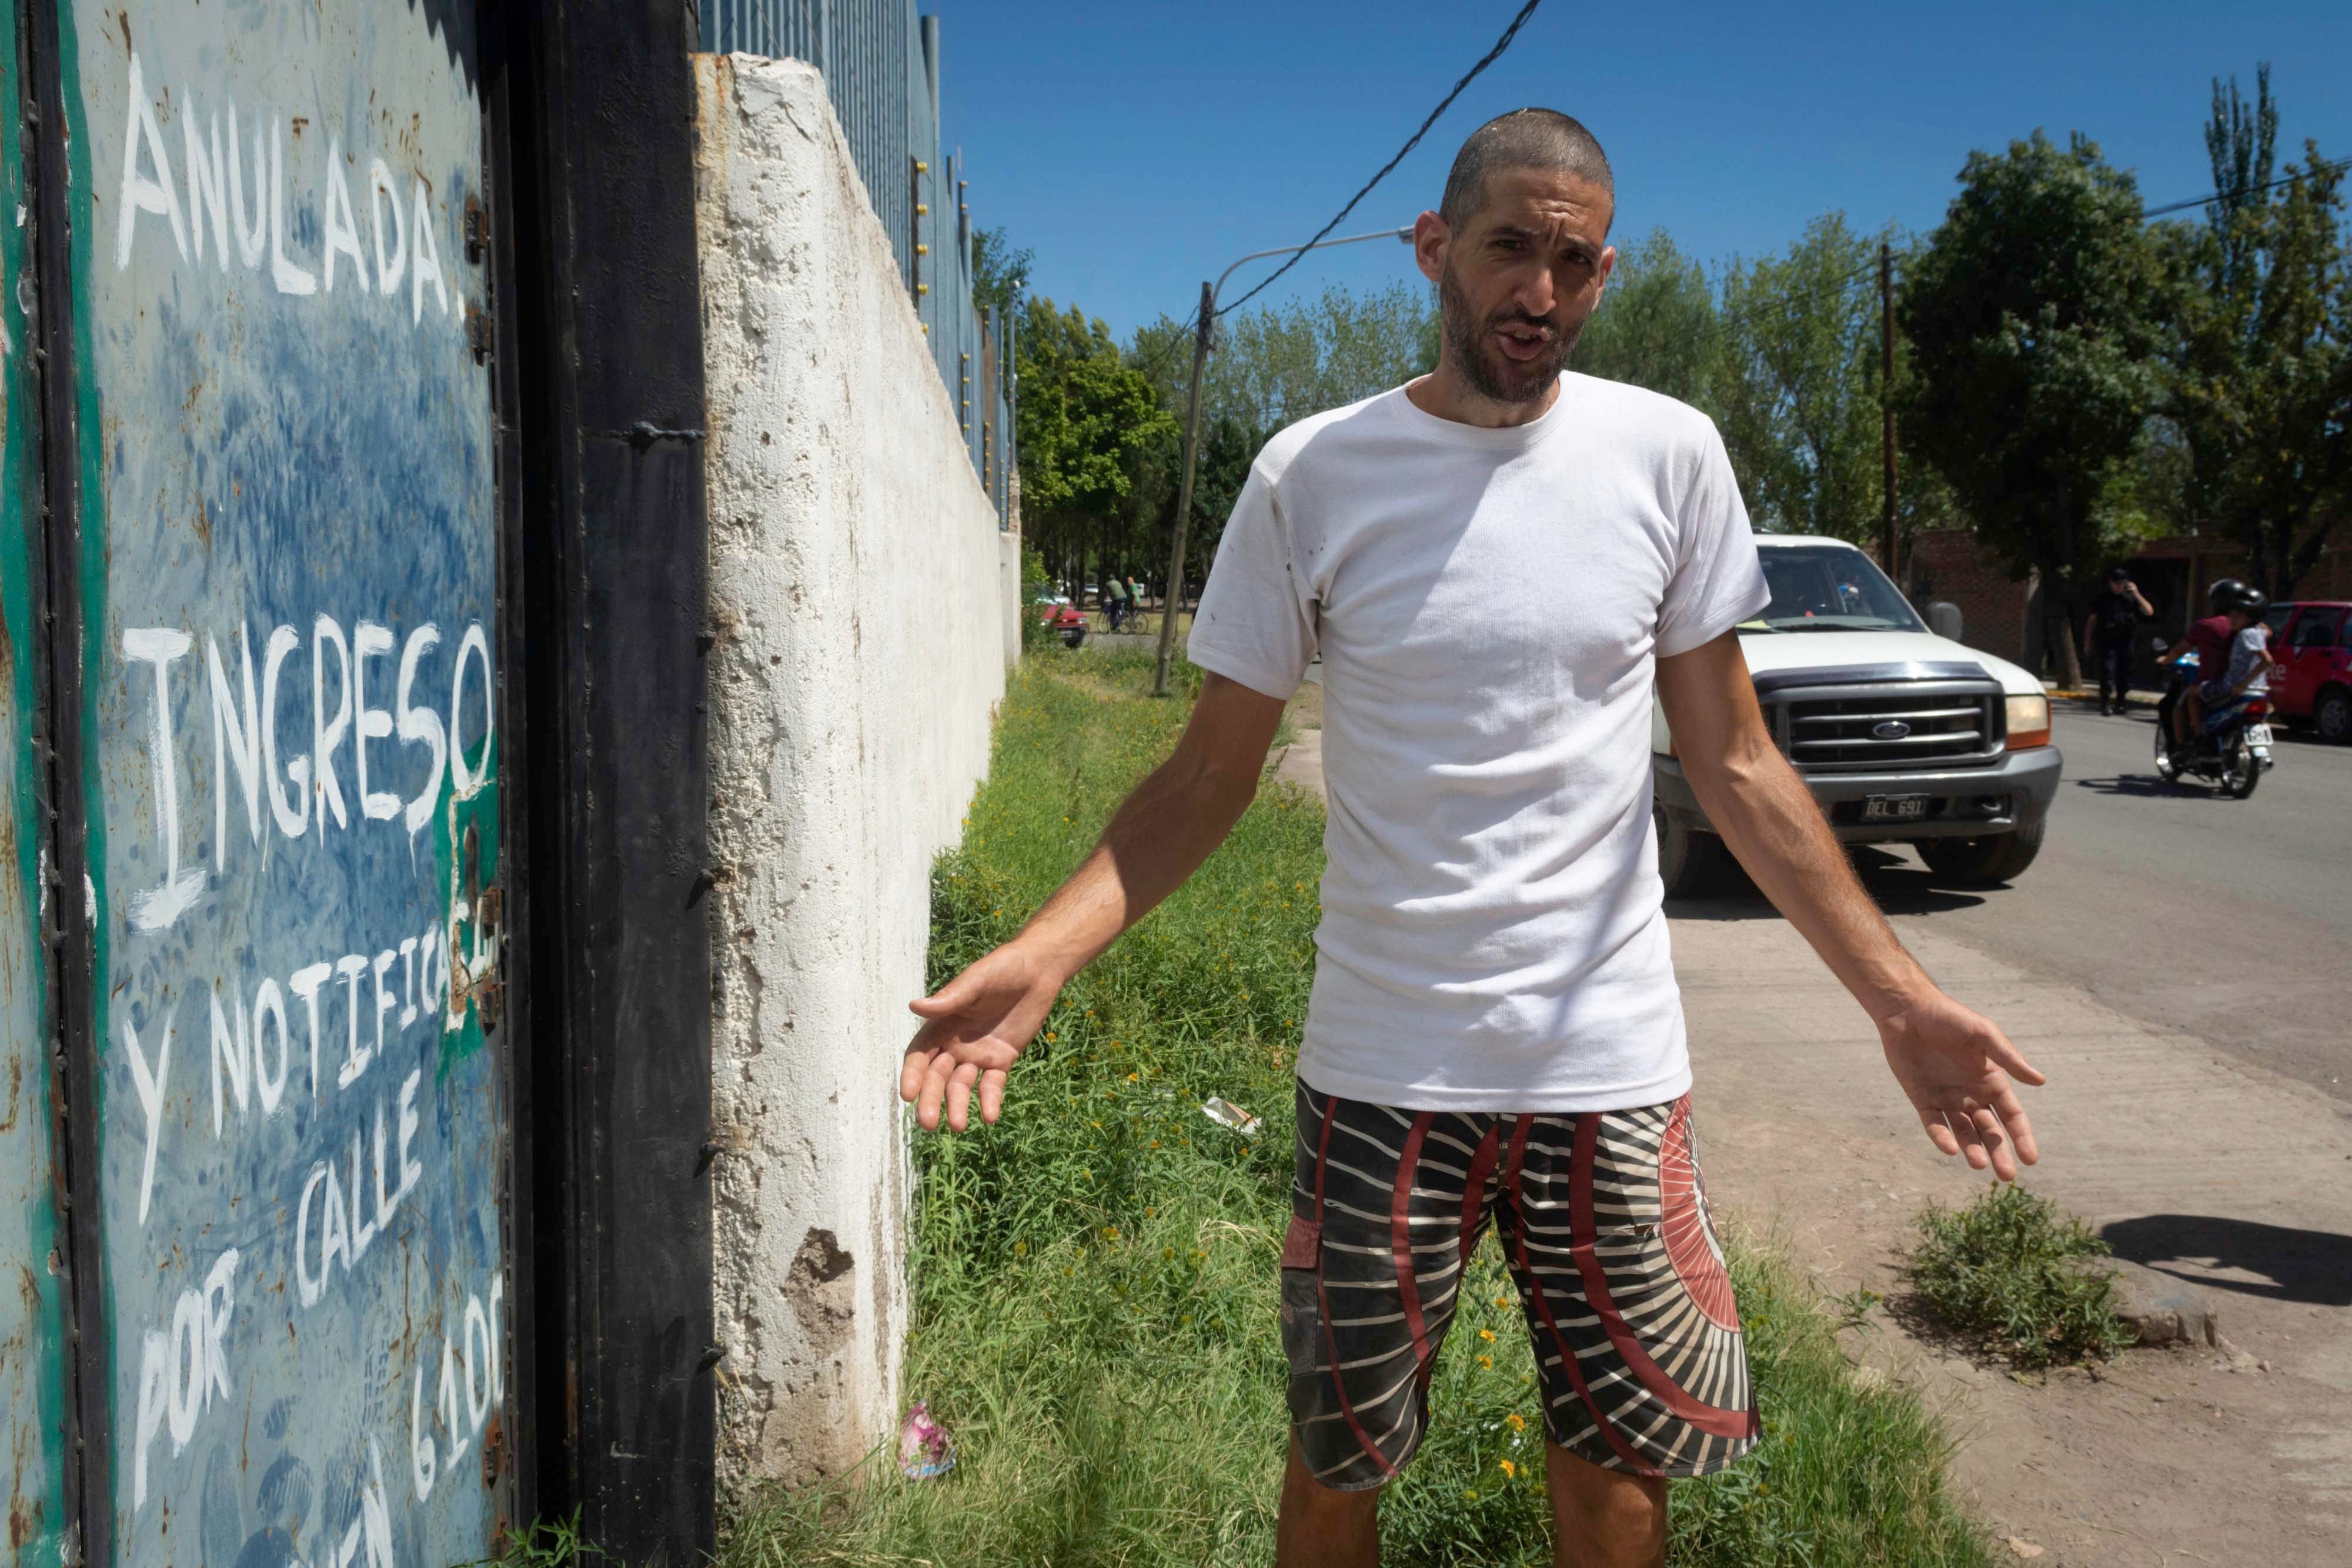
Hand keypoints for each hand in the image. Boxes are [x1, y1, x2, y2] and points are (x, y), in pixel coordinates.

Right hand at [901, 944, 1065, 1131]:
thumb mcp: (975, 982)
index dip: (912, 1075)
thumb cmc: (1001, 969)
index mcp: (941, 1024)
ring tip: (959, 1125)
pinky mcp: (1001, 1061)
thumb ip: (949, 1000)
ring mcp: (977, 1055)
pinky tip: (991, 1116)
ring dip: (958, 1105)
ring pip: (962, 1086)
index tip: (908, 1095)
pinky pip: (992, 1084)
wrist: (1037, 970)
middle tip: (928, 1124)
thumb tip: (914, 1007)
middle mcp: (954, 1044)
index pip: (920, 1055)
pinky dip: (990, 1100)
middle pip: (937, 1077)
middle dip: (931, 1099)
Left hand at [1874, 988, 2044, 1180]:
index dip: (2022, 1137)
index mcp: (1992, 1081)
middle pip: (1990, 1131)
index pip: (2012, 1116)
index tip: (2031, 1159)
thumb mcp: (1984, 1035)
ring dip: (1973, 1150)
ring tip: (1979, 1164)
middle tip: (2006, 1177)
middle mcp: (1972, 1094)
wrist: (1908, 1011)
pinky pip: (1934, 1125)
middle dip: (1999, 1153)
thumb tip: (2040, 1081)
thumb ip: (2009, 1058)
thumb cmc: (1950, 1018)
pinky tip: (1950, 1149)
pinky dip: (1942, 1138)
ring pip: (1964, 1133)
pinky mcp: (1922, 1099)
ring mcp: (1947, 1099)